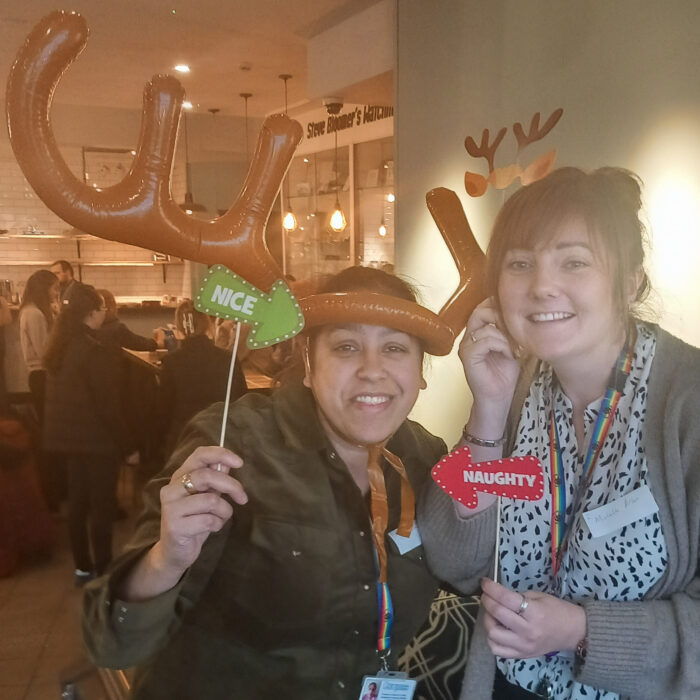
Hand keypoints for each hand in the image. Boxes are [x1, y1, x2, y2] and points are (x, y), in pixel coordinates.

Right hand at [156, 446, 247, 577]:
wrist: (175, 552)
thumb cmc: (194, 520)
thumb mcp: (207, 496)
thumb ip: (215, 479)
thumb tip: (228, 462)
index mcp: (180, 477)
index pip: (199, 455)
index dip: (220, 454)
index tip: (240, 463)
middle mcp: (171, 489)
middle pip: (207, 476)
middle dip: (232, 486)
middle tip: (243, 498)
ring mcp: (170, 508)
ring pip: (211, 500)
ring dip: (225, 511)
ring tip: (220, 518)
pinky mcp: (174, 526)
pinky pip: (208, 520)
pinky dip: (218, 524)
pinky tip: (211, 528)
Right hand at [459, 298, 519, 425]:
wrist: (498, 398)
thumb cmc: (504, 374)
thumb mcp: (510, 346)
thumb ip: (507, 330)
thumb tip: (518, 312)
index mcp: (476, 333)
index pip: (482, 308)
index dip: (499, 308)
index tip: (516, 318)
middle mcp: (468, 337)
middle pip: (479, 312)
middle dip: (501, 318)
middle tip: (515, 332)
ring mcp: (465, 347)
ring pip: (485, 327)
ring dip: (505, 337)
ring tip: (515, 349)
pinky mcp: (468, 357)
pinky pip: (485, 341)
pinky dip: (501, 345)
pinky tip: (509, 355)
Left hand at [480, 578, 585, 658]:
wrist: (573, 632)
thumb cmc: (557, 610)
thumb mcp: (539, 596)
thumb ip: (518, 597)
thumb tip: (497, 594)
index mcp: (534, 613)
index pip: (506, 599)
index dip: (491, 588)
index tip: (484, 582)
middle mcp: (527, 632)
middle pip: (497, 614)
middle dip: (487, 600)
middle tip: (487, 595)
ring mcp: (523, 646)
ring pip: (493, 635)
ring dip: (487, 620)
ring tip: (492, 613)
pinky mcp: (522, 656)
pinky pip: (498, 650)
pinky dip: (492, 639)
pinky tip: (497, 629)